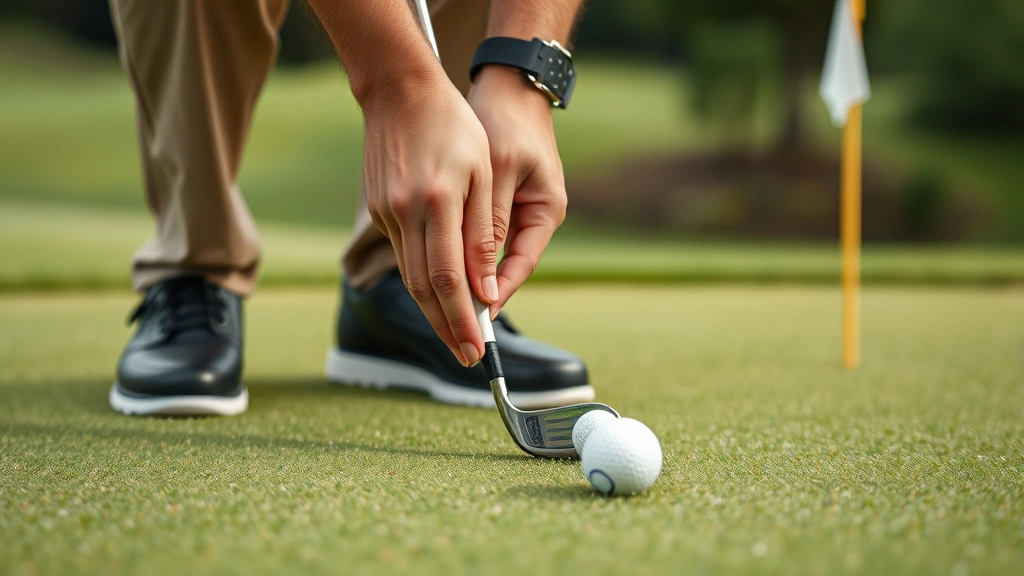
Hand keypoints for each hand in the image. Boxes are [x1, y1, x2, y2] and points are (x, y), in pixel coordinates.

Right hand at [361, 72, 497, 366]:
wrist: (399, 90)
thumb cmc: (454, 125)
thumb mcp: (482, 173)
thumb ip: (483, 233)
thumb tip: (486, 290)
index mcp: (438, 201)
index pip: (450, 278)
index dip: (463, 319)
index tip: (477, 348)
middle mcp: (406, 213)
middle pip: (425, 288)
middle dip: (447, 328)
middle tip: (467, 356)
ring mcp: (387, 213)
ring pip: (410, 277)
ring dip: (433, 311)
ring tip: (456, 336)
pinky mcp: (378, 210)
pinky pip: (403, 256)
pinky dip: (422, 282)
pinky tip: (438, 296)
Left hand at [467, 66, 567, 315]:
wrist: (508, 87)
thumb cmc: (506, 120)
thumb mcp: (499, 168)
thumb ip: (489, 219)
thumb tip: (478, 270)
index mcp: (546, 211)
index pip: (520, 266)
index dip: (496, 293)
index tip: (476, 317)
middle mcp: (533, 217)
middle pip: (503, 270)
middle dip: (478, 299)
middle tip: (458, 333)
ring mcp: (517, 211)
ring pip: (486, 257)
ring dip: (465, 280)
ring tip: (443, 311)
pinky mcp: (497, 203)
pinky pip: (475, 237)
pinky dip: (457, 252)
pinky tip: (436, 269)